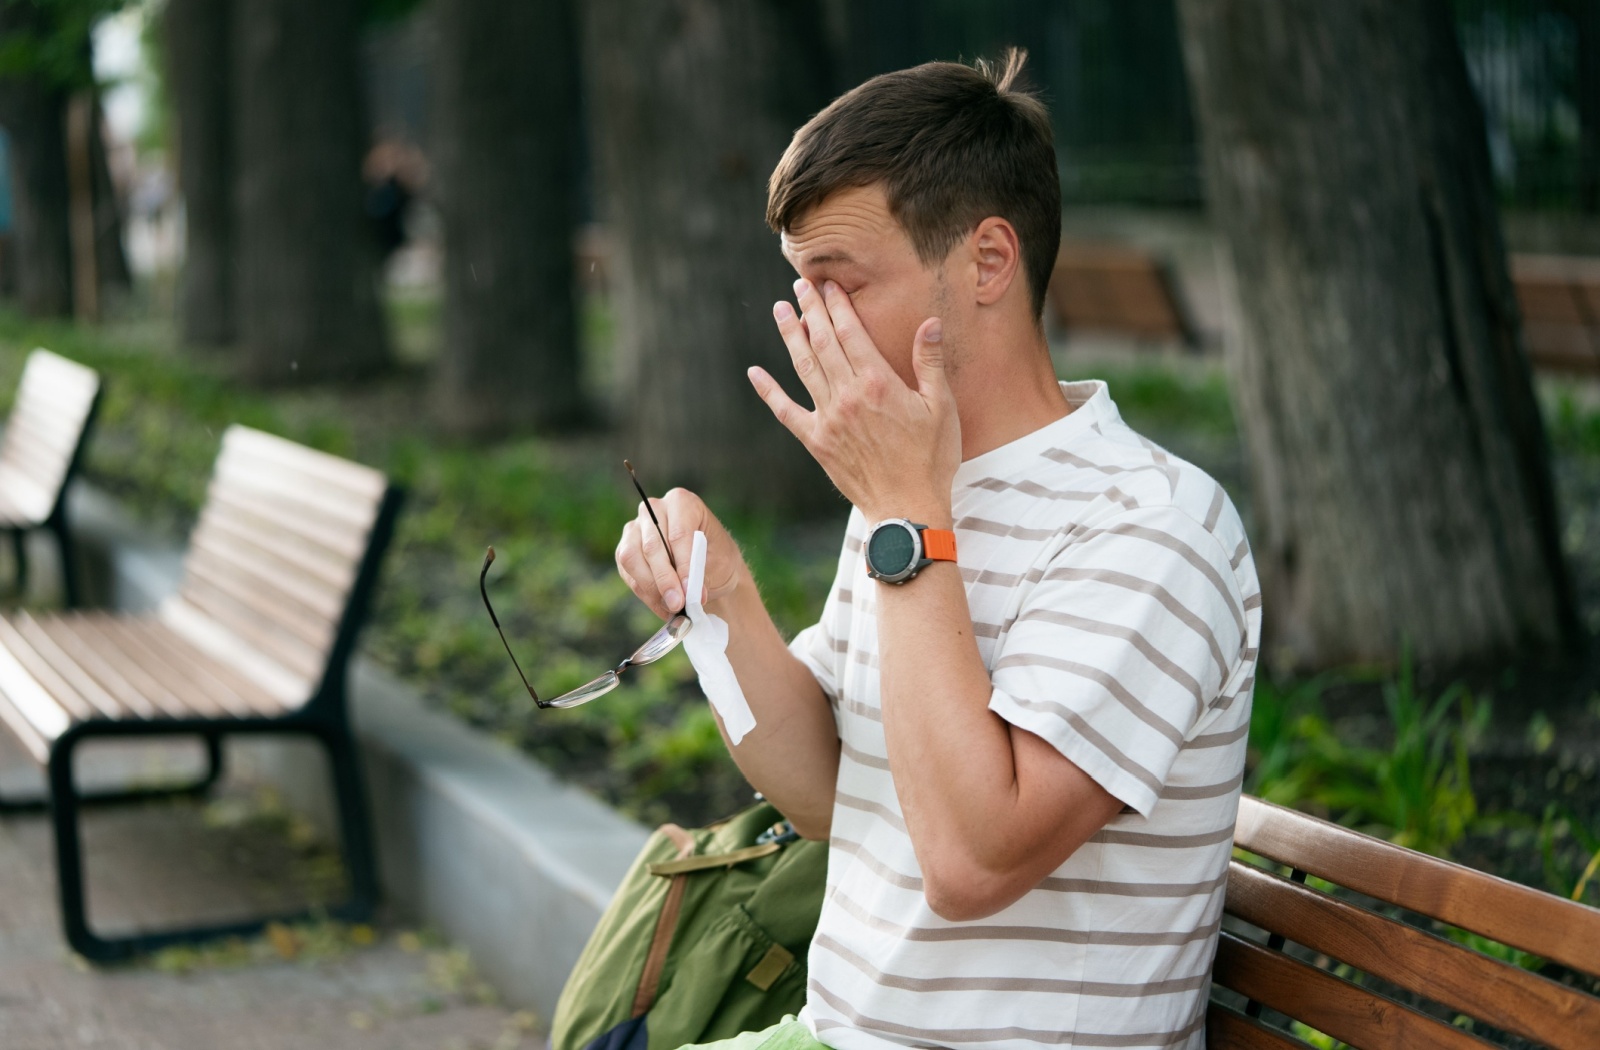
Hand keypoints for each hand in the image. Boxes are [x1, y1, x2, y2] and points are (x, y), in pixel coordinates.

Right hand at [615, 488, 743, 620]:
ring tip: (672, 608)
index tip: (690, 592)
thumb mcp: (720, 561)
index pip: (678, 534)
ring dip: (652, 588)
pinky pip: (627, 572)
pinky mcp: (624, 549)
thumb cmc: (717, 558)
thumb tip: (687, 594)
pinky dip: (645, 593)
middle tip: (679, 604)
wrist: (710, 568)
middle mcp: (654, 509)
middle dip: (665, 580)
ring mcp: (635, 528)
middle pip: (652, 546)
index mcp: (682, 502)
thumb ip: (701, 573)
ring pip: (632, 558)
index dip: (683, 565)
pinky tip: (662, 605)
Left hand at [750, 279, 960, 523]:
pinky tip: (755, 372)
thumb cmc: (931, 459)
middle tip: (800, 285)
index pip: (851, 333)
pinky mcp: (817, 441)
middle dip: (811, 311)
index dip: (838, 306)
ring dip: (791, 336)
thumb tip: (931, 324)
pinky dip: (769, 391)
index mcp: (878, 383)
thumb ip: (930, 364)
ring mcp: (828, 419)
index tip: (829, 286)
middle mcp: (848, 396)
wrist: (907, 508)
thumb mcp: (941, 408)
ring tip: (780, 310)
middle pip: (823, 343)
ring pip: (803, 368)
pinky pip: (786, 411)